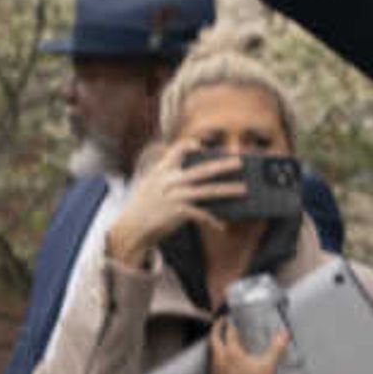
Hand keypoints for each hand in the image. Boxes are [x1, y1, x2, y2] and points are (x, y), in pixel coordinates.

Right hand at [107, 148, 240, 266]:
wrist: (129, 229)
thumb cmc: (142, 207)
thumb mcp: (150, 185)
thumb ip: (167, 176)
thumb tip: (195, 174)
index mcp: (161, 171)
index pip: (176, 151)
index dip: (189, 146)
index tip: (201, 145)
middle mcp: (169, 181)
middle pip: (202, 170)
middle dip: (223, 165)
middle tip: (240, 162)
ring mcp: (174, 196)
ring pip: (207, 191)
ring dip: (228, 190)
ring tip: (243, 189)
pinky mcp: (177, 212)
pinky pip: (201, 214)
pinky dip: (212, 220)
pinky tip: (221, 225)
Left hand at [205, 321, 291, 373]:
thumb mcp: (270, 365)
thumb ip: (277, 347)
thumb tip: (285, 333)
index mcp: (232, 353)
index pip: (228, 333)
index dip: (230, 324)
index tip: (230, 318)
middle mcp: (219, 361)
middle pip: (213, 340)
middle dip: (216, 329)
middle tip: (220, 323)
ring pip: (211, 355)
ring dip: (216, 347)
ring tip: (222, 343)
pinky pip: (212, 370)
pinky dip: (217, 364)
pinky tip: (223, 367)